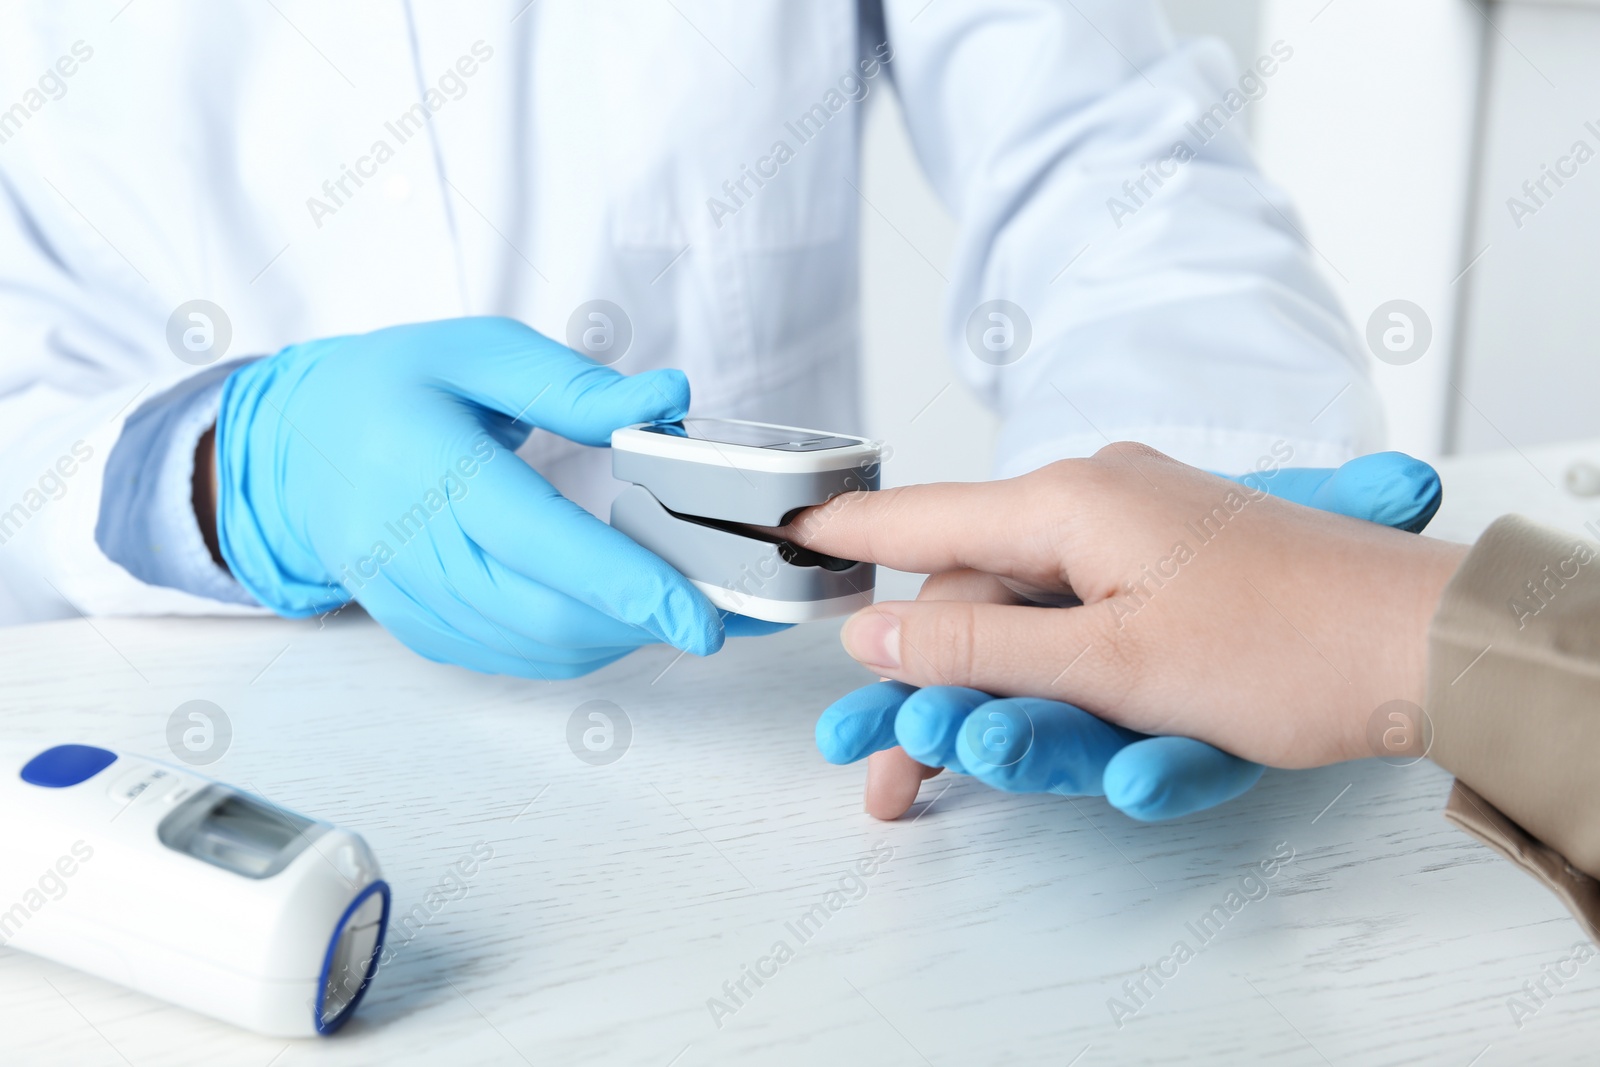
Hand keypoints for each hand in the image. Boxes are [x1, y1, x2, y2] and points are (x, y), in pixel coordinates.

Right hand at [214, 316, 727, 677]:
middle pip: (541, 612)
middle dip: (640, 621)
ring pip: (530, 647)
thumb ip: (572, 383)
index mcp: (425, 464)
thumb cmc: (395, 387)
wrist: (295, 445)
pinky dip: (572, 646)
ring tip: (671, 603)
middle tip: (712, 607)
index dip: (626, 584)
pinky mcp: (416, 628)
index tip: (702, 617)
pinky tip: (610, 615)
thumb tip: (668, 399)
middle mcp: (407, 544)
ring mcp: (406, 597)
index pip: (537, 540)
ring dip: (614, 637)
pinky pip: (507, 658)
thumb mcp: (478, 350)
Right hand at [794, 445, 1466, 794]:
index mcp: (1072, 502)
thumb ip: (979, 651)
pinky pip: (1087, 614)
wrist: (1429, 643)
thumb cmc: (1286, 646)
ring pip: (1033, 613)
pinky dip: (1058, 670)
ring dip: (996, 690)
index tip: (784, 536)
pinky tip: (1056, 718)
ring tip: (961, 765)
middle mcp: (1099, 500)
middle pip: (977, 593)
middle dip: (932, 684)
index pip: (925, 518)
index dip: (847, 535)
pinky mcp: (1176, 567)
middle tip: (896, 769)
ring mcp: (1142, 531)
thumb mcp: (1108, 664)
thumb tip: (877, 637)